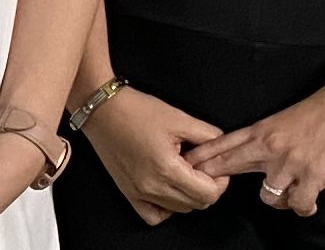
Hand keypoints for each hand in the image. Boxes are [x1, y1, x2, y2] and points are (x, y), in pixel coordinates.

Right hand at [79, 85, 227, 224]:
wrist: (102, 109)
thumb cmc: (136, 110)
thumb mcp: (178, 117)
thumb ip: (207, 134)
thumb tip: (221, 145)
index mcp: (167, 168)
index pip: (208, 194)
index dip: (219, 182)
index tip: (217, 168)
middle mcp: (153, 186)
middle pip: (196, 204)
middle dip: (206, 188)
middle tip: (202, 167)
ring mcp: (139, 193)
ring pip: (179, 210)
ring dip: (188, 195)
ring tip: (184, 172)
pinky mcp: (128, 193)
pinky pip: (154, 215)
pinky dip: (166, 208)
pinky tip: (168, 189)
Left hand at [186, 69, 324, 216]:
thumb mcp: (287, 118)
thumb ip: (271, 136)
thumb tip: (261, 154)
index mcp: (263, 129)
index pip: (224, 143)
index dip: (202, 156)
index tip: (186, 164)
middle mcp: (271, 146)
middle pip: (229, 164)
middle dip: (211, 179)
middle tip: (200, 190)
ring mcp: (291, 161)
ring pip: (267, 196)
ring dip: (278, 201)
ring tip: (290, 196)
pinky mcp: (315, 173)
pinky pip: (299, 204)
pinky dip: (304, 208)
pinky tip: (309, 202)